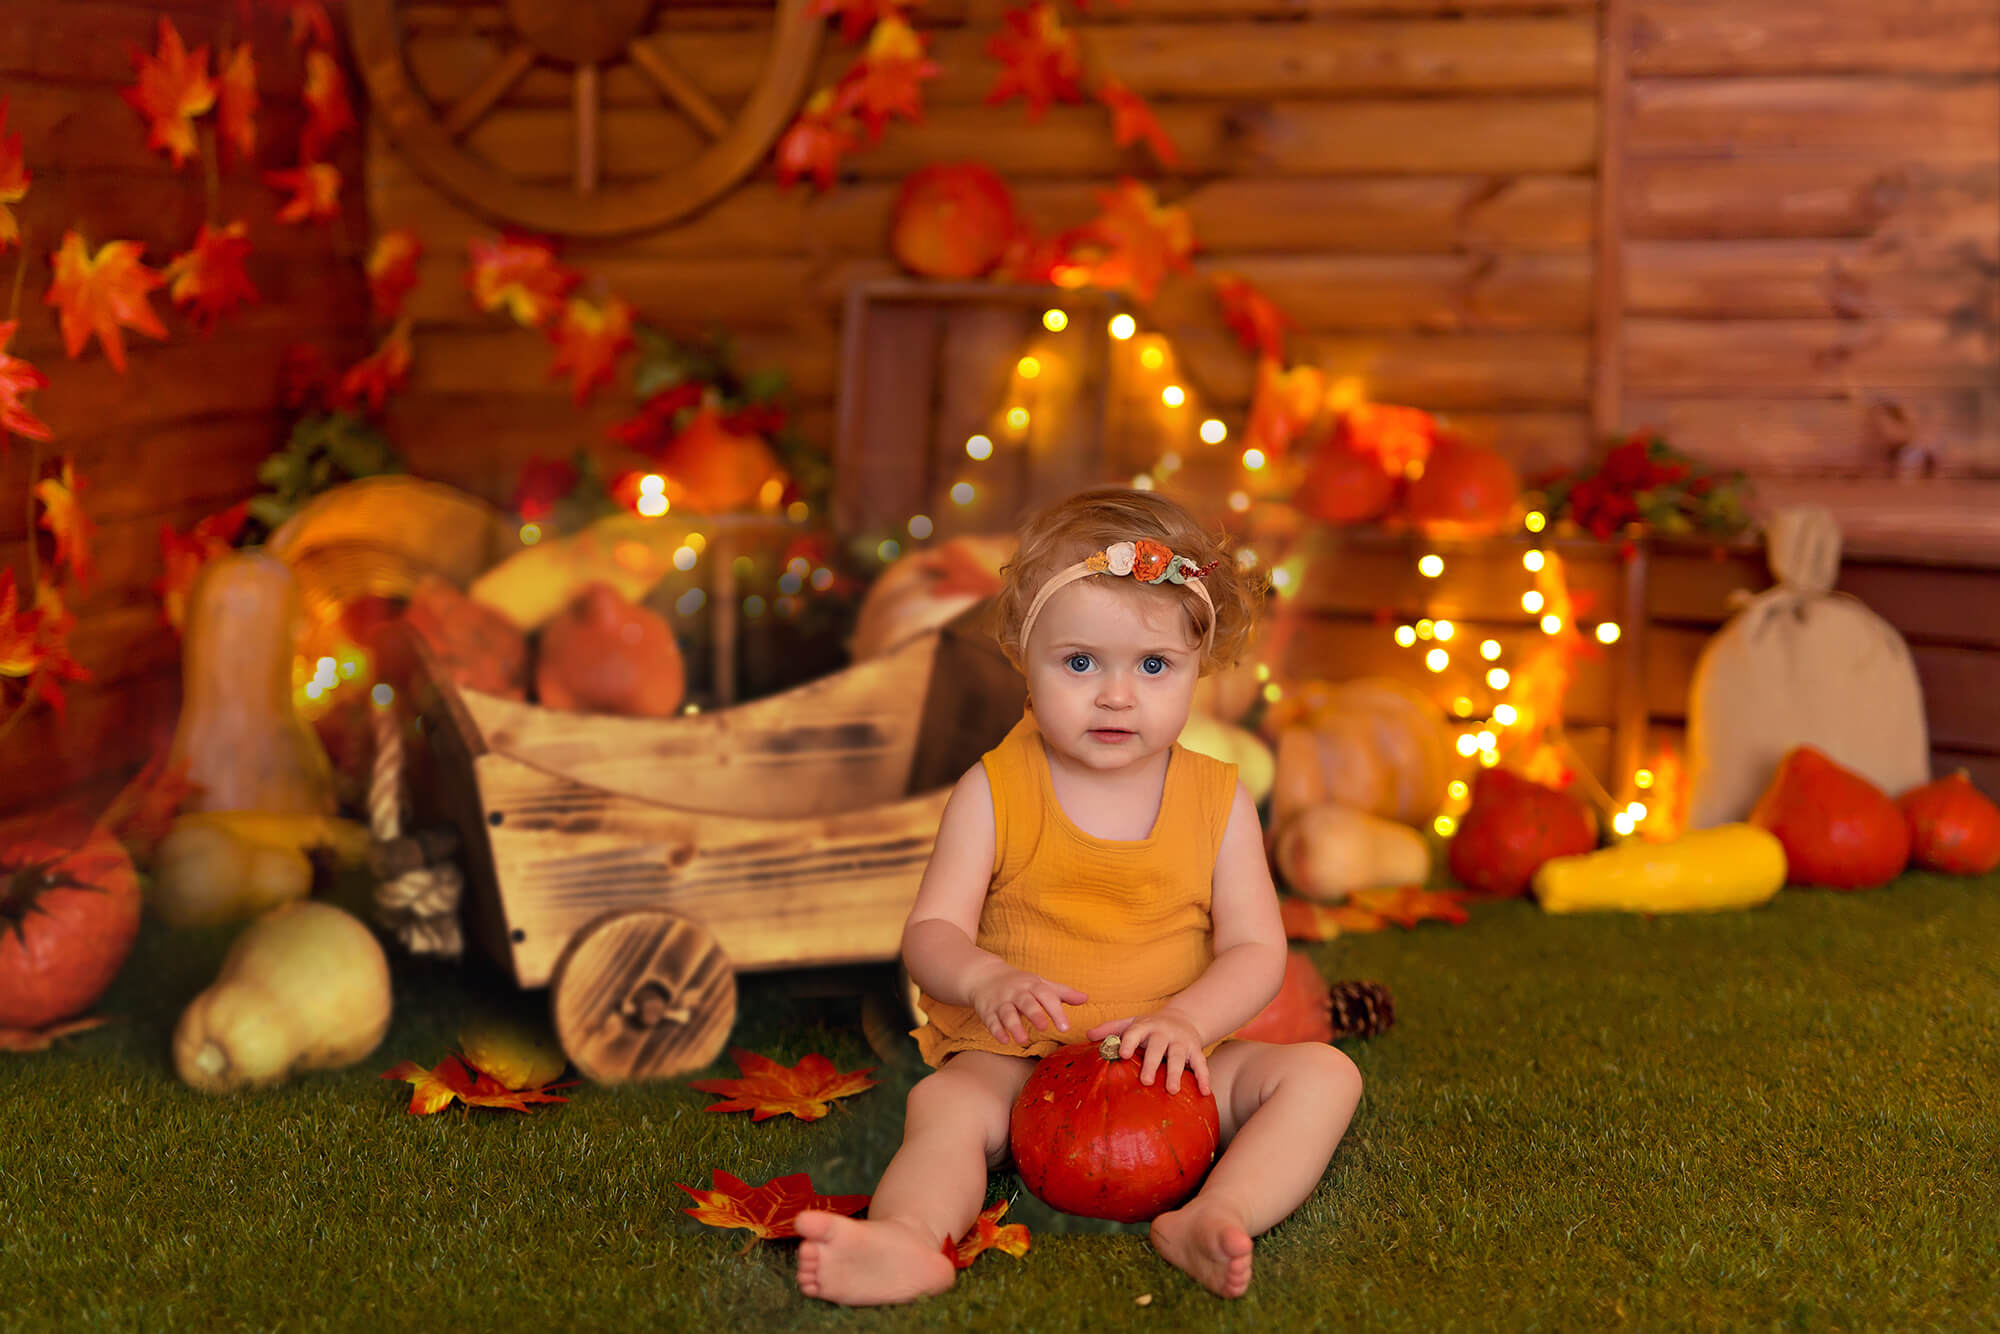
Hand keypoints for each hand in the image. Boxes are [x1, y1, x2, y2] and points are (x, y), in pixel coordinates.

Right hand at [965, 964, 1087, 1045]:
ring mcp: (1001, 1001)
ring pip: (1007, 1013)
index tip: (1065, 1027)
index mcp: (1032, 985)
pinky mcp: (987, 1010)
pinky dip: (997, 1030)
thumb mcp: (1041, 984)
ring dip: (1014, 1026)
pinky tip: (1004, 1040)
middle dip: (1035, 1015)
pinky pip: (991, 1021)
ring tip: (1023, 1040)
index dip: (1056, 1011)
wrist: (984, 975)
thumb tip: (1086, 998)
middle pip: (1026, 1002)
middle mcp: (1017, 992)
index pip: (1046, 996)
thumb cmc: (1019, 983)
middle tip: (1045, 1028)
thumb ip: (1062, 992)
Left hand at [1087, 1010, 1209, 1096]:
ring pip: (1178, 1056)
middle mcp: (1164, 1032)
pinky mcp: (1195, 1050)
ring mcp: (1181, 1041)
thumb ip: (1111, 1029)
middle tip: (1145, 1081)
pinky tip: (1205, 1092)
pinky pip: (1202, 1064)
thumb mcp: (1132, 1023)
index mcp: (1145, 1026)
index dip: (1128, 1041)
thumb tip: (1088, 1035)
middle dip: (1151, 1063)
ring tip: (1172, 1090)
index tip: (1122, 1054)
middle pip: (1157, 1046)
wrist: (1184, 1017)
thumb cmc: (1151, 1027)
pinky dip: (1204, 1077)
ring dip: (1175, 1073)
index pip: (1134, 1032)